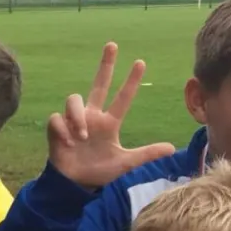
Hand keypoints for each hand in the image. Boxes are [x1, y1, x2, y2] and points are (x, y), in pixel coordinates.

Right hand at [48, 43, 175, 188]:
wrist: (75, 184)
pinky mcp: (57, 129)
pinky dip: (63, 130)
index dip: (131, 81)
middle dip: (105, 65)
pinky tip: (68, 143)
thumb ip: (146, 154)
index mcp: (109, 123)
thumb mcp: (125, 163)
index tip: (141, 62)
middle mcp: (92, 117)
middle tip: (113, 45)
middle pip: (98, 84)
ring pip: (73, 99)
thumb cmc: (99, 171)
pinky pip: (58, 119)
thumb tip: (173, 148)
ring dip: (78, 116)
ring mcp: (74, 121)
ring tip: (82, 136)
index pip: (122, 98)